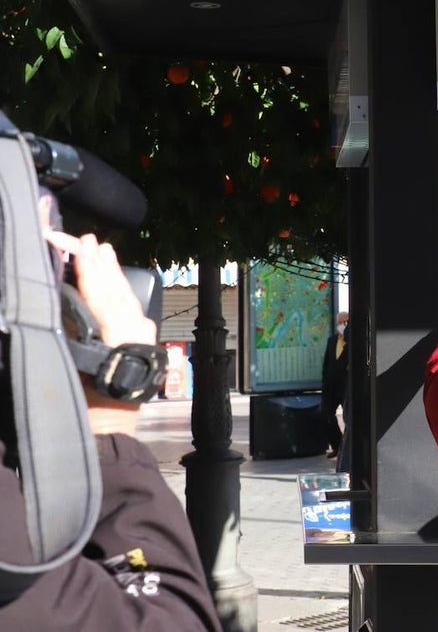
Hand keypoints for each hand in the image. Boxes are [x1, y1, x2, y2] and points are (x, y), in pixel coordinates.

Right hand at [44, 231, 155, 434]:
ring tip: (101, 248)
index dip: (88, 269)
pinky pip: (130, 309)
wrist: (108, 436)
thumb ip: (68, 333)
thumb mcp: (69, 370)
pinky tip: (114, 279)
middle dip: (100, 263)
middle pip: (116, 291)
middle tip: (86, 237)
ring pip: (125, 297)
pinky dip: (120, 290)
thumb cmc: (85, 409)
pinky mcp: (143, 343)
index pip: (102, 295)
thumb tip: (57, 303)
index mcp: (120, 338)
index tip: (78, 245)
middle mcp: (137, 333)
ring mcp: (143, 337)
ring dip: (112, 272)